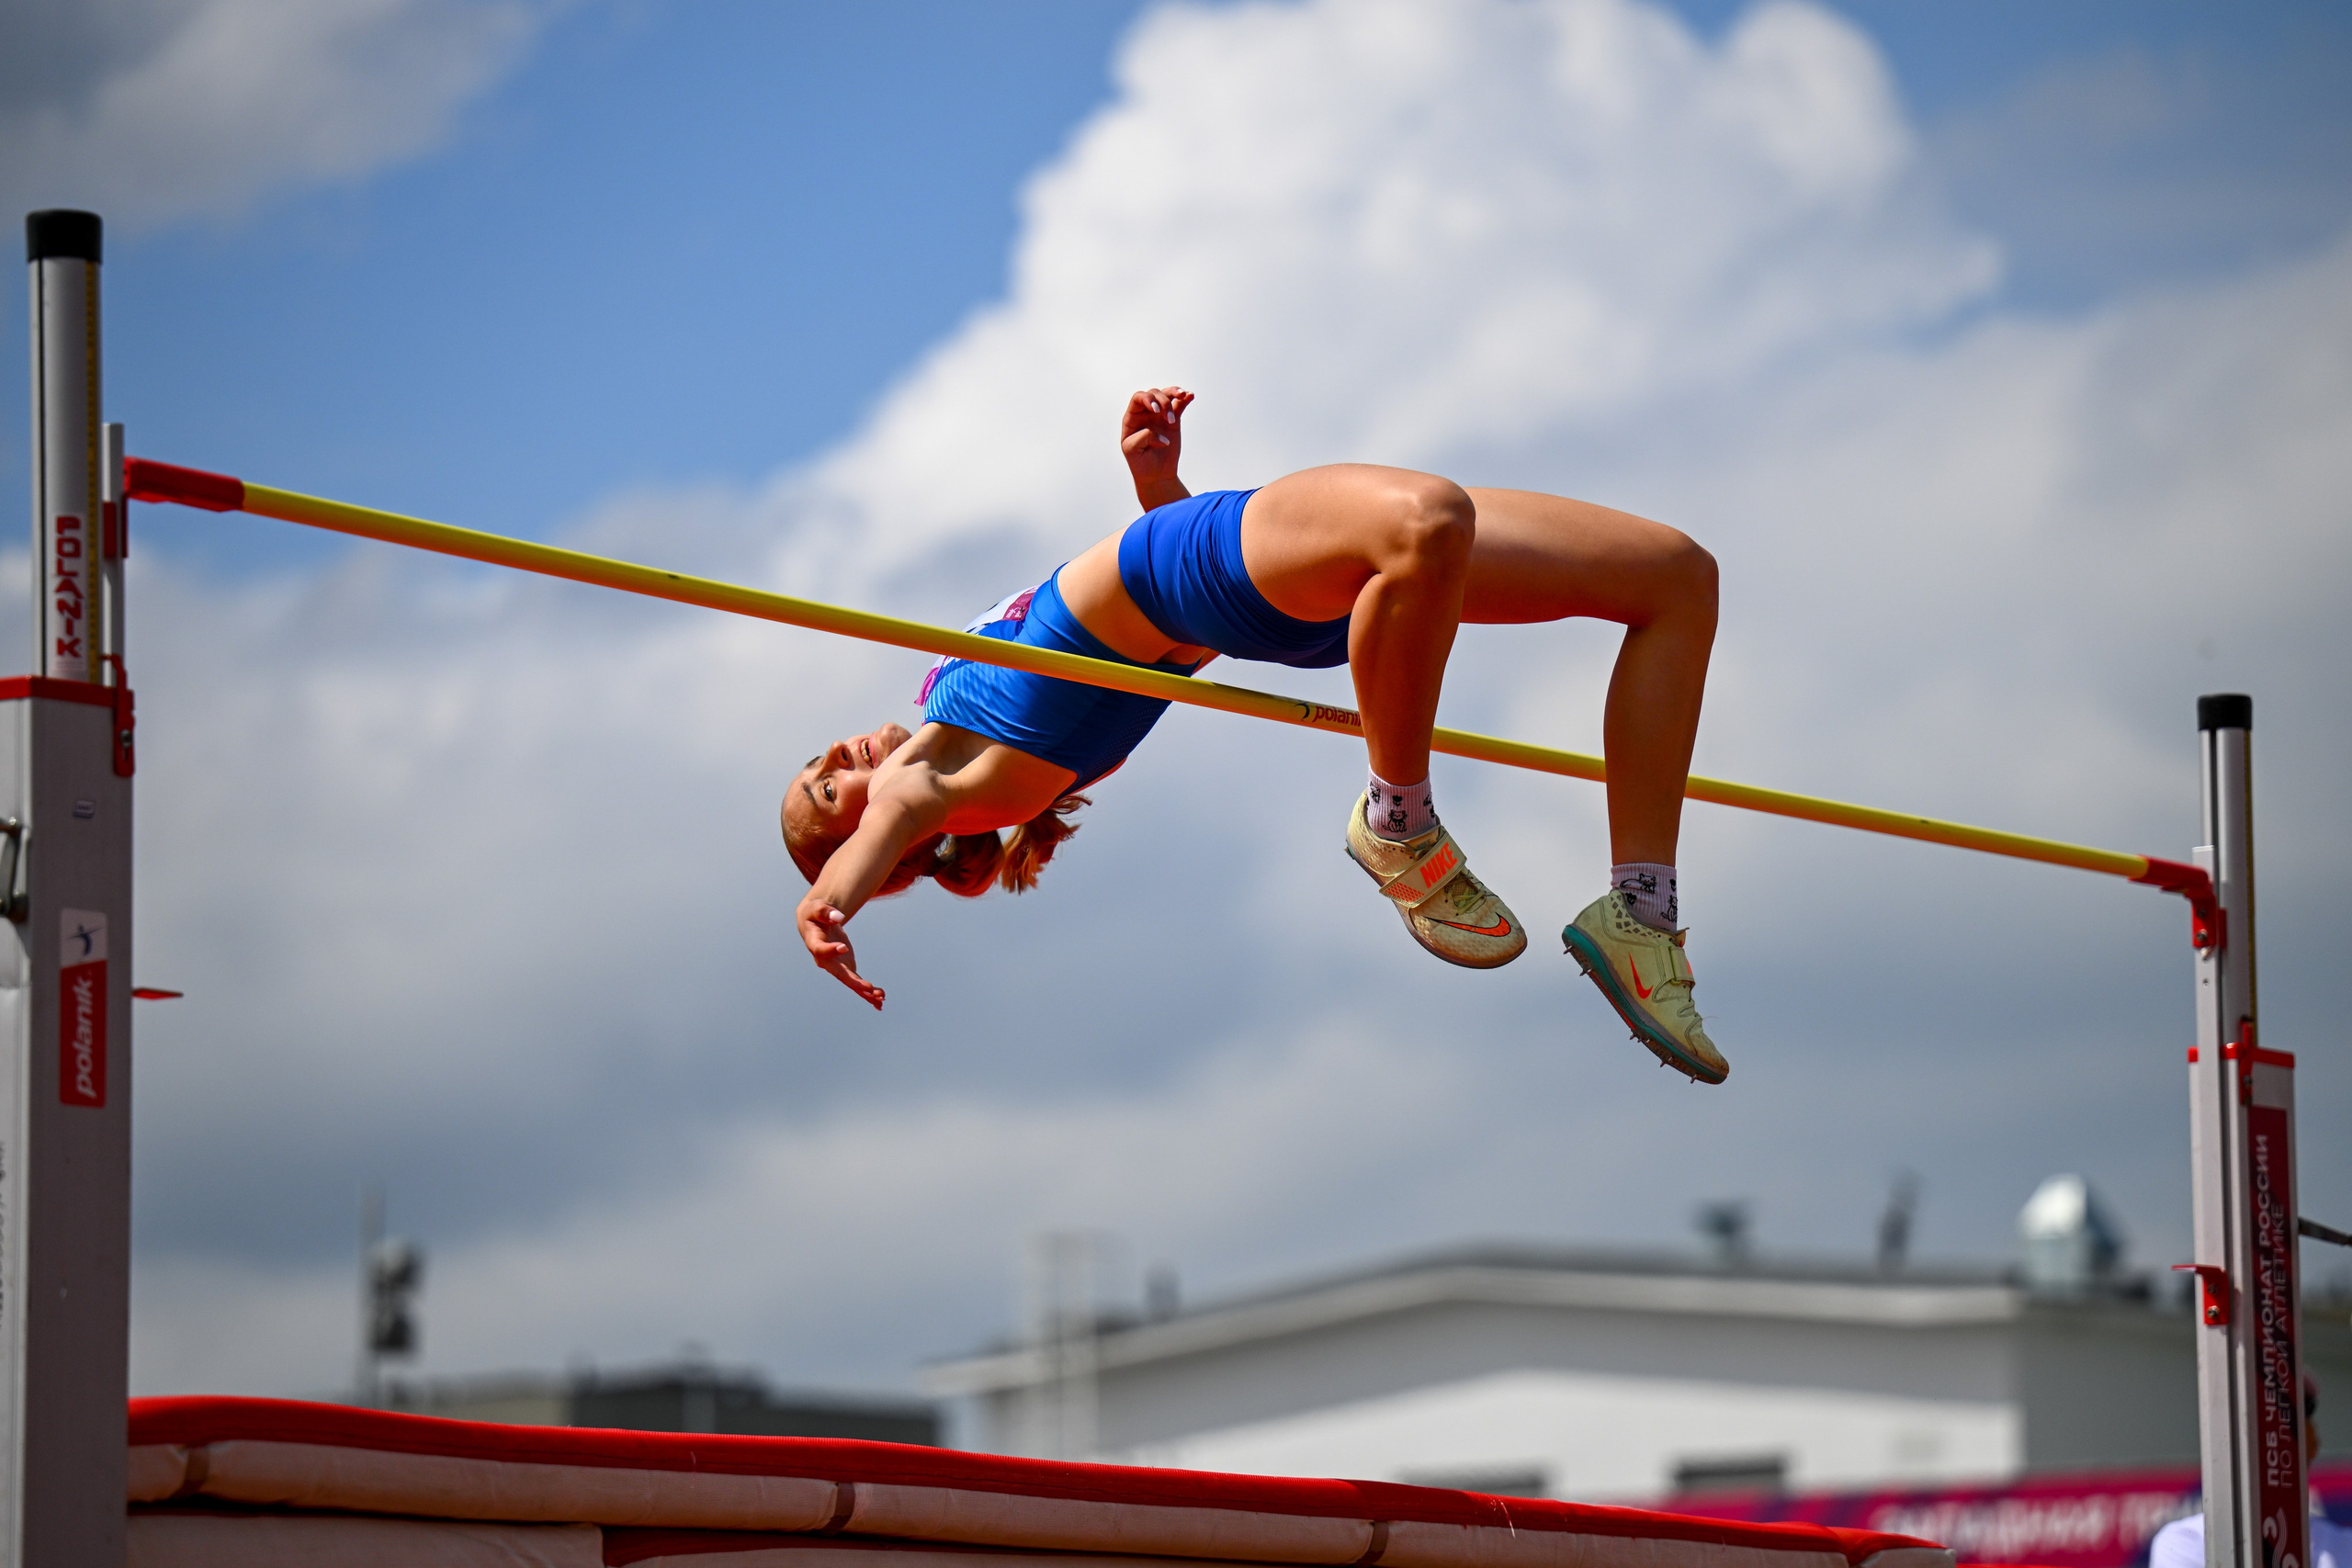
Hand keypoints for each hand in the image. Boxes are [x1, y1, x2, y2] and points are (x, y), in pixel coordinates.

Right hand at [798, 899, 883, 1009]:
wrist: (815, 923)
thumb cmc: (815, 914)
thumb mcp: (816, 908)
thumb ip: (825, 911)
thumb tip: (839, 917)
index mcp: (814, 943)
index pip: (821, 950)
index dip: (831, 950)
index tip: (843, 947)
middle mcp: (825, 960)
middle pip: (839, 973)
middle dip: (853, 982)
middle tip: (868, 989)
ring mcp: (836, 966)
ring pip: (849, 982)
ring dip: (864, 991)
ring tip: (881, 998)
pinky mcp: (845, 967)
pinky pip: (856, 982)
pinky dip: (868, 992)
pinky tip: (880, 1001)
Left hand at [1120, 386, 1192, 508]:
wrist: (1155, 475)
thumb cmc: (1140, 463)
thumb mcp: (1132, 450)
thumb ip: (1143, 437)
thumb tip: (1162, 435)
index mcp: (1132, 418)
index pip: (1138, 398)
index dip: (1148, 399)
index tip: (1156, 410)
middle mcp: (1146, 413)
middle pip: (1154, 394)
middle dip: (1163, 402)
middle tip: (1169, 419)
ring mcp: (1160, 416)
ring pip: (1167, 395)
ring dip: (1175, 393)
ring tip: (1183, 395)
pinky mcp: (1174, 421)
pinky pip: (1179, 405)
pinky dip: (1185, 399)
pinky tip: (1190, 396)